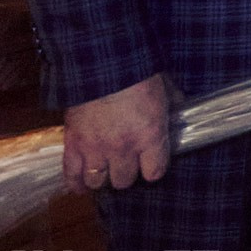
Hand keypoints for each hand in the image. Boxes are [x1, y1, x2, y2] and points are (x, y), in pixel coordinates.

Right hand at [64, 74, 170, 192]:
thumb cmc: (137, 72)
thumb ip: (171, 103)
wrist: (101, 63)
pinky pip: (71, 174)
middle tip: (127, 163)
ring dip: (103, 178)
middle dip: (128, 173)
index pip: (154, 172)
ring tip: (105, 172)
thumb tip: (179, 108)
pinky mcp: (73, 144)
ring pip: (98, 182)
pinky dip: (75, 183)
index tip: (153, 163)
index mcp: (150, 136)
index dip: (154, 168)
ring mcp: (96, 148)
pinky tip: (80, 186)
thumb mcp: (164, 87)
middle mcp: (123, 148)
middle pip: (125, 180)